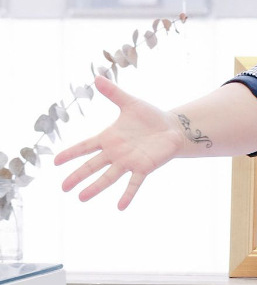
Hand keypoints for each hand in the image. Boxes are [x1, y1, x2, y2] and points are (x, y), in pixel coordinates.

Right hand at [53, 75, 181, 209]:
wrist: (171, 127)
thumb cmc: (149, 116)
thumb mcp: (130, 102)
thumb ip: (113, 93)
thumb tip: (97, 77)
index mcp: (109, 138)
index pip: (85, 147)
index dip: (71, 153)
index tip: (55, 162)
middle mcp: (115, 153)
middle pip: (92, 166)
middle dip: (78, 176)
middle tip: (63, 188)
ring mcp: (128, 162)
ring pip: (109, 177)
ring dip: (96, 188)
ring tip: (82, 198)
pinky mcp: (144, 167)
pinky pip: (134, 183)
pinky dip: (128, 195)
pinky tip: (120, 206)